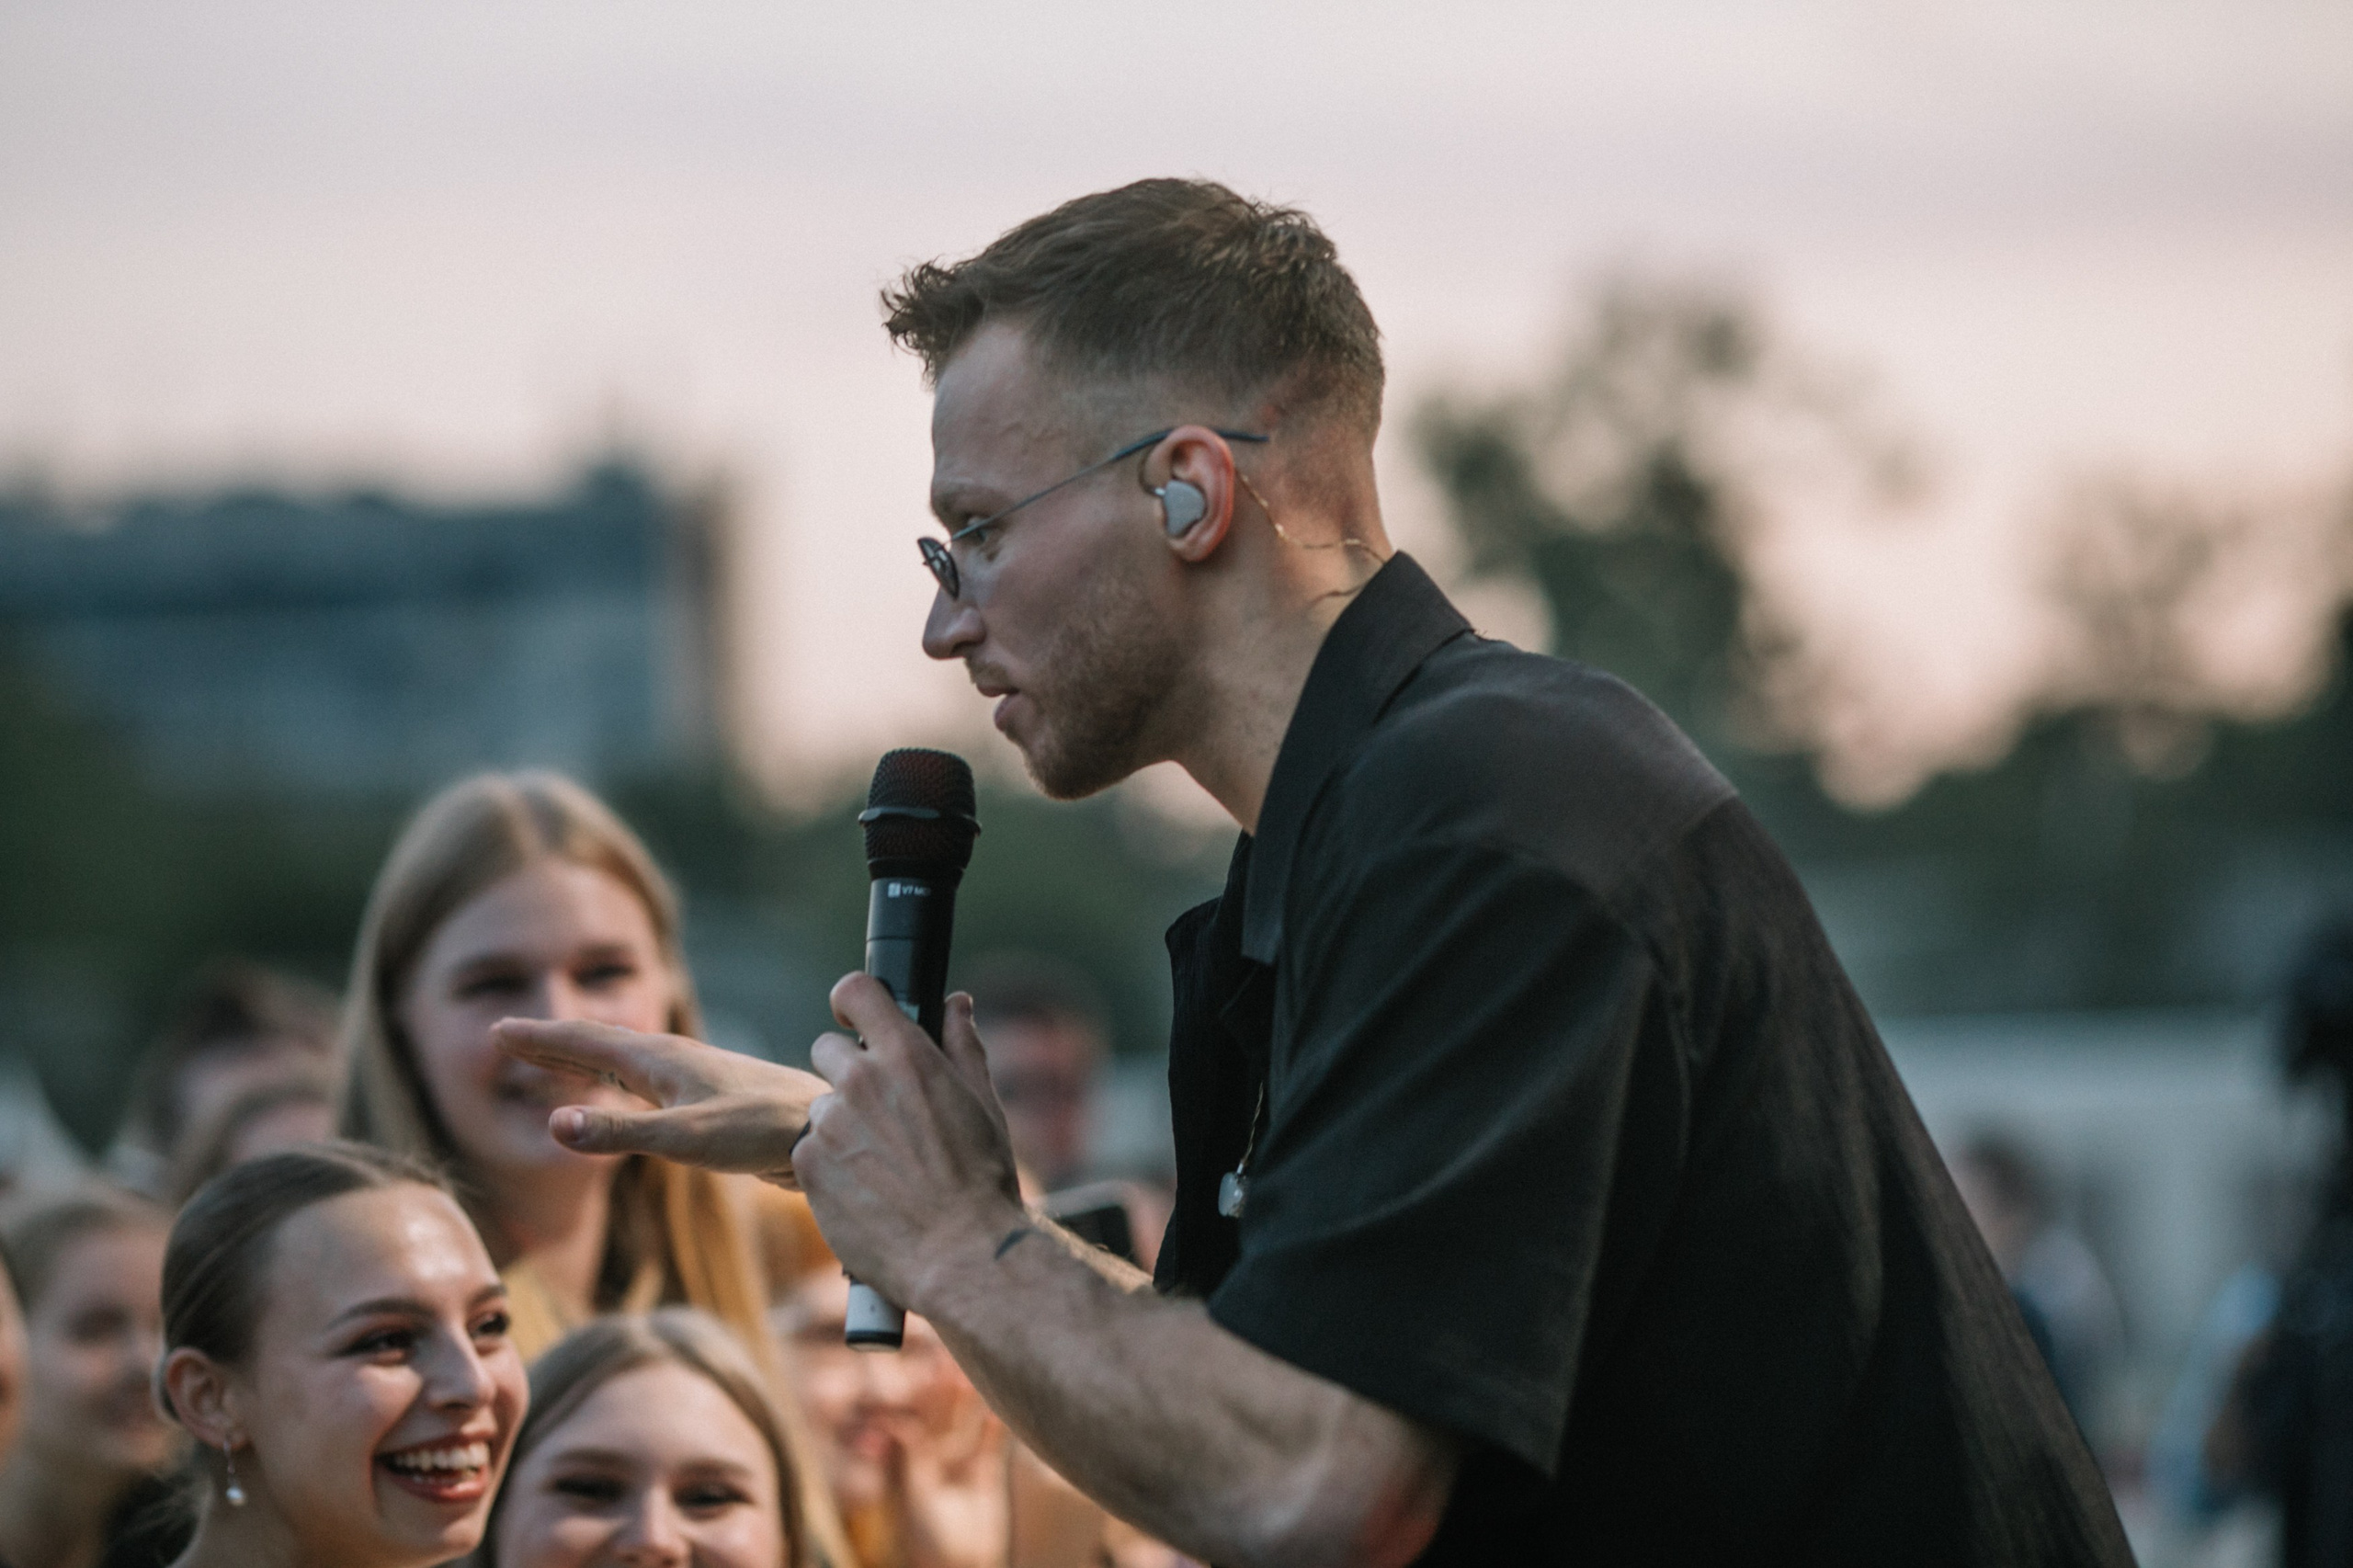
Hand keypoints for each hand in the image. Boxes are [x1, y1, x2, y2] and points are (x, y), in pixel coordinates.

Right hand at [492, 1018, 828, 1186]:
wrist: (822, 1127)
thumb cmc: (759, 1130)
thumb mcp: (685, 1138)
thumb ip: (621, 1133)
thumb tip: (555, 1125)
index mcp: (660, 1060)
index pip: (585, 1043)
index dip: (540, 1039)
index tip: (499, 1030)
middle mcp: (673, 1060)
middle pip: (599, 1044)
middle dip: (552, 1041)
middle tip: (508, 1035)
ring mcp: (692, 1077)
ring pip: (623, 1061)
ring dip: (581, 1058)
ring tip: (551, 1058)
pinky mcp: (708, 1099)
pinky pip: (645, 1082)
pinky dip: (614, 1080)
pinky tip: (622, 1093)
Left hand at [796, 974, 1024, 1307]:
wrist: (958, 1253)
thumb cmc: (981, 1180)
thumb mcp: (982, 1103)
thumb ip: (962, 1045)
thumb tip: (956, 1003)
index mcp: (907, 1056)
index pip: (857, 990)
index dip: (852, 1000)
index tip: (854, 1017)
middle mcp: (861, 1080)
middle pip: (826, 1049)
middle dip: (847, 1072)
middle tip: (879, 1112)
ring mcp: (830, 1123)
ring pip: (821, 1107)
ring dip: (841, 1126)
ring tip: (881, 1166)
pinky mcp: (807, 1165)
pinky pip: (809, 1150)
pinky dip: (829, 1166)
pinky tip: (865, 1190)